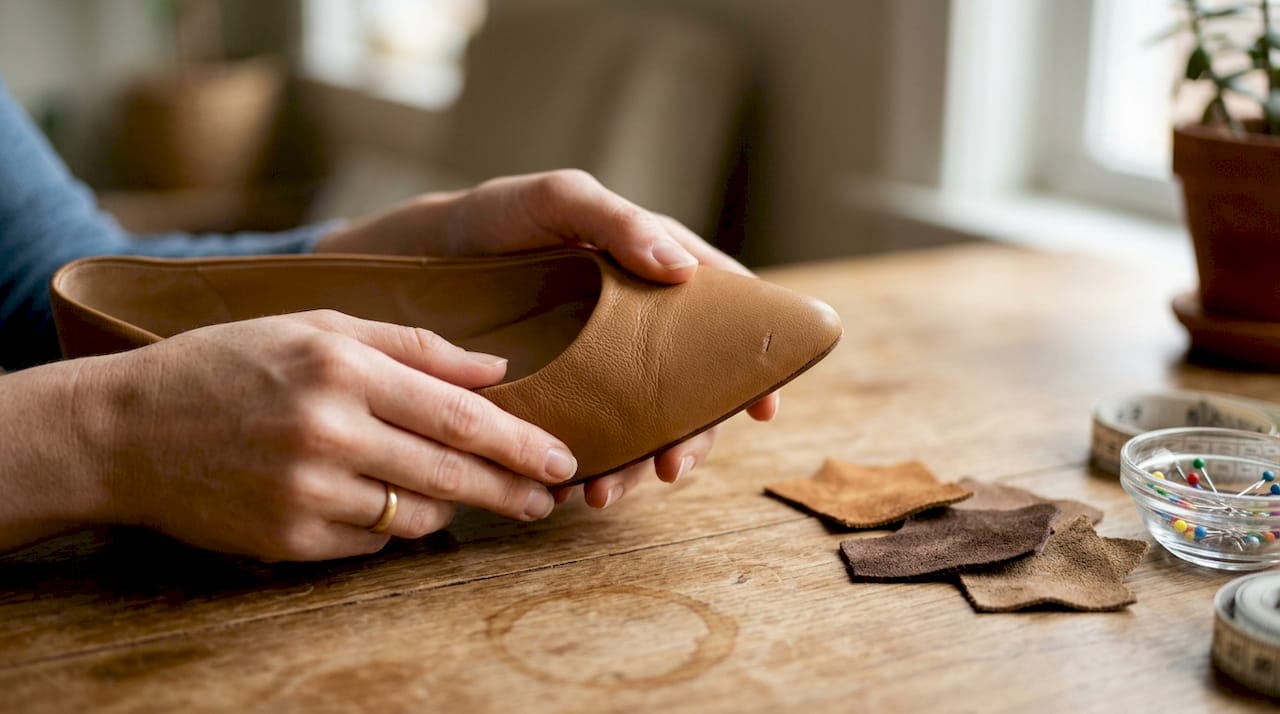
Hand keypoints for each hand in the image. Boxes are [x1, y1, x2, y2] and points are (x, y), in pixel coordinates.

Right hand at [67, 311, 576, 560]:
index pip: (458, 415)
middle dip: (512, 489)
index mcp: (341, 368)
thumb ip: (413, 345)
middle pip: (452, 472)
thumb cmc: (229, 365)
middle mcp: (328, 432)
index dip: (520, 442)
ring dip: (451, 503)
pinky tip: (378, 499)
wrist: (126, 429)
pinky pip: (371, 540)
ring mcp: (306, 493)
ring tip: (464, 489)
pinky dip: (388, 522)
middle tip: (550, 498)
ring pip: (418, 513)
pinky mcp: (287, 541)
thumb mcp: (317, 326)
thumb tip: (497, 368)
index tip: (562, 458)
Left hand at [316, 170, 778, 507]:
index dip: (752, 365)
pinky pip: (586, 442)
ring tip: (604, 495)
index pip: (720, 320)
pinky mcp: (557, 401)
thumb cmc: (498, 218)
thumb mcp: (560, 201)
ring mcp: (596, 369)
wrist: (417, 259)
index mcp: (651, 276)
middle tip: (670, 469)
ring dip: (634, 468)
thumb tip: (684, 272)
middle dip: (687, 438)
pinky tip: (569, 493)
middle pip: (686, 393)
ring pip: (639, 429)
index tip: (765, 409)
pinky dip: (586, 472)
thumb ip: (621, 223)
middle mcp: (633, 329)